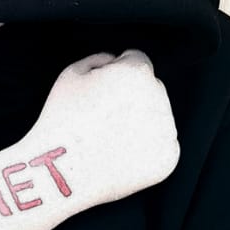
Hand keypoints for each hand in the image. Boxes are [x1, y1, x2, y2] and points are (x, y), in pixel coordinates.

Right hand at [27, 47, 179, 204]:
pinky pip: (161, 145)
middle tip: (102, 120)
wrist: (61, 171)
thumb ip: (101, 58)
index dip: (114, 75)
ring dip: (141, 123)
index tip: (100, 93)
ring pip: (158, 117)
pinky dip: (145, 150)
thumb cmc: (62, 122)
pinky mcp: (168, 158)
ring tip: (109, 139)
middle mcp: (159, 98)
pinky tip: (121, 154)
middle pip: (152, 88)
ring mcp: (166, 130)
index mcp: (137, 72)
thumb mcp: (71, 74)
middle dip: (132, 99)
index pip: (137, 61)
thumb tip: (118, 60)